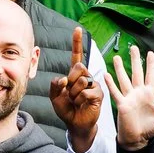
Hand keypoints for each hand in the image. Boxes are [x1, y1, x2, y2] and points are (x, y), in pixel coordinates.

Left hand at [49, 28, 103, 151]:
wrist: (75, 123)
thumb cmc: (66, 109)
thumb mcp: (55, 96)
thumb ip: (55, 85)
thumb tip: (64, 78)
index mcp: (75, 74)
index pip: (77, 55)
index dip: (76, 43)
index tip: (77, 29)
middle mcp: (86, 76)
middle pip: (79, 67)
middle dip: (70, 81)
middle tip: (69, 93)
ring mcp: (93, 84)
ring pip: (81, 81)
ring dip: (73, 93)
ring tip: (75, 101)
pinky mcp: (99, 94)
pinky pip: (86, 92)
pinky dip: (79, 100)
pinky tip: (81, 104)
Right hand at [109, 46, 153, 148]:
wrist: (138, 139)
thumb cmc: (150, 128)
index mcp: (149, 94)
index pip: (151, 75)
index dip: (151, 64)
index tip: (150, 53)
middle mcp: (138, 93)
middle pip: (137, 73)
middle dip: (135, 60)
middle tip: (133, 47)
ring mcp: (129, 98)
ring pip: (124, 79)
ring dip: (120, 68)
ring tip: (117, 57)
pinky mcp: (122, 104)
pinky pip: (116, 92)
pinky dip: (111, 84)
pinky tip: (106, 74)